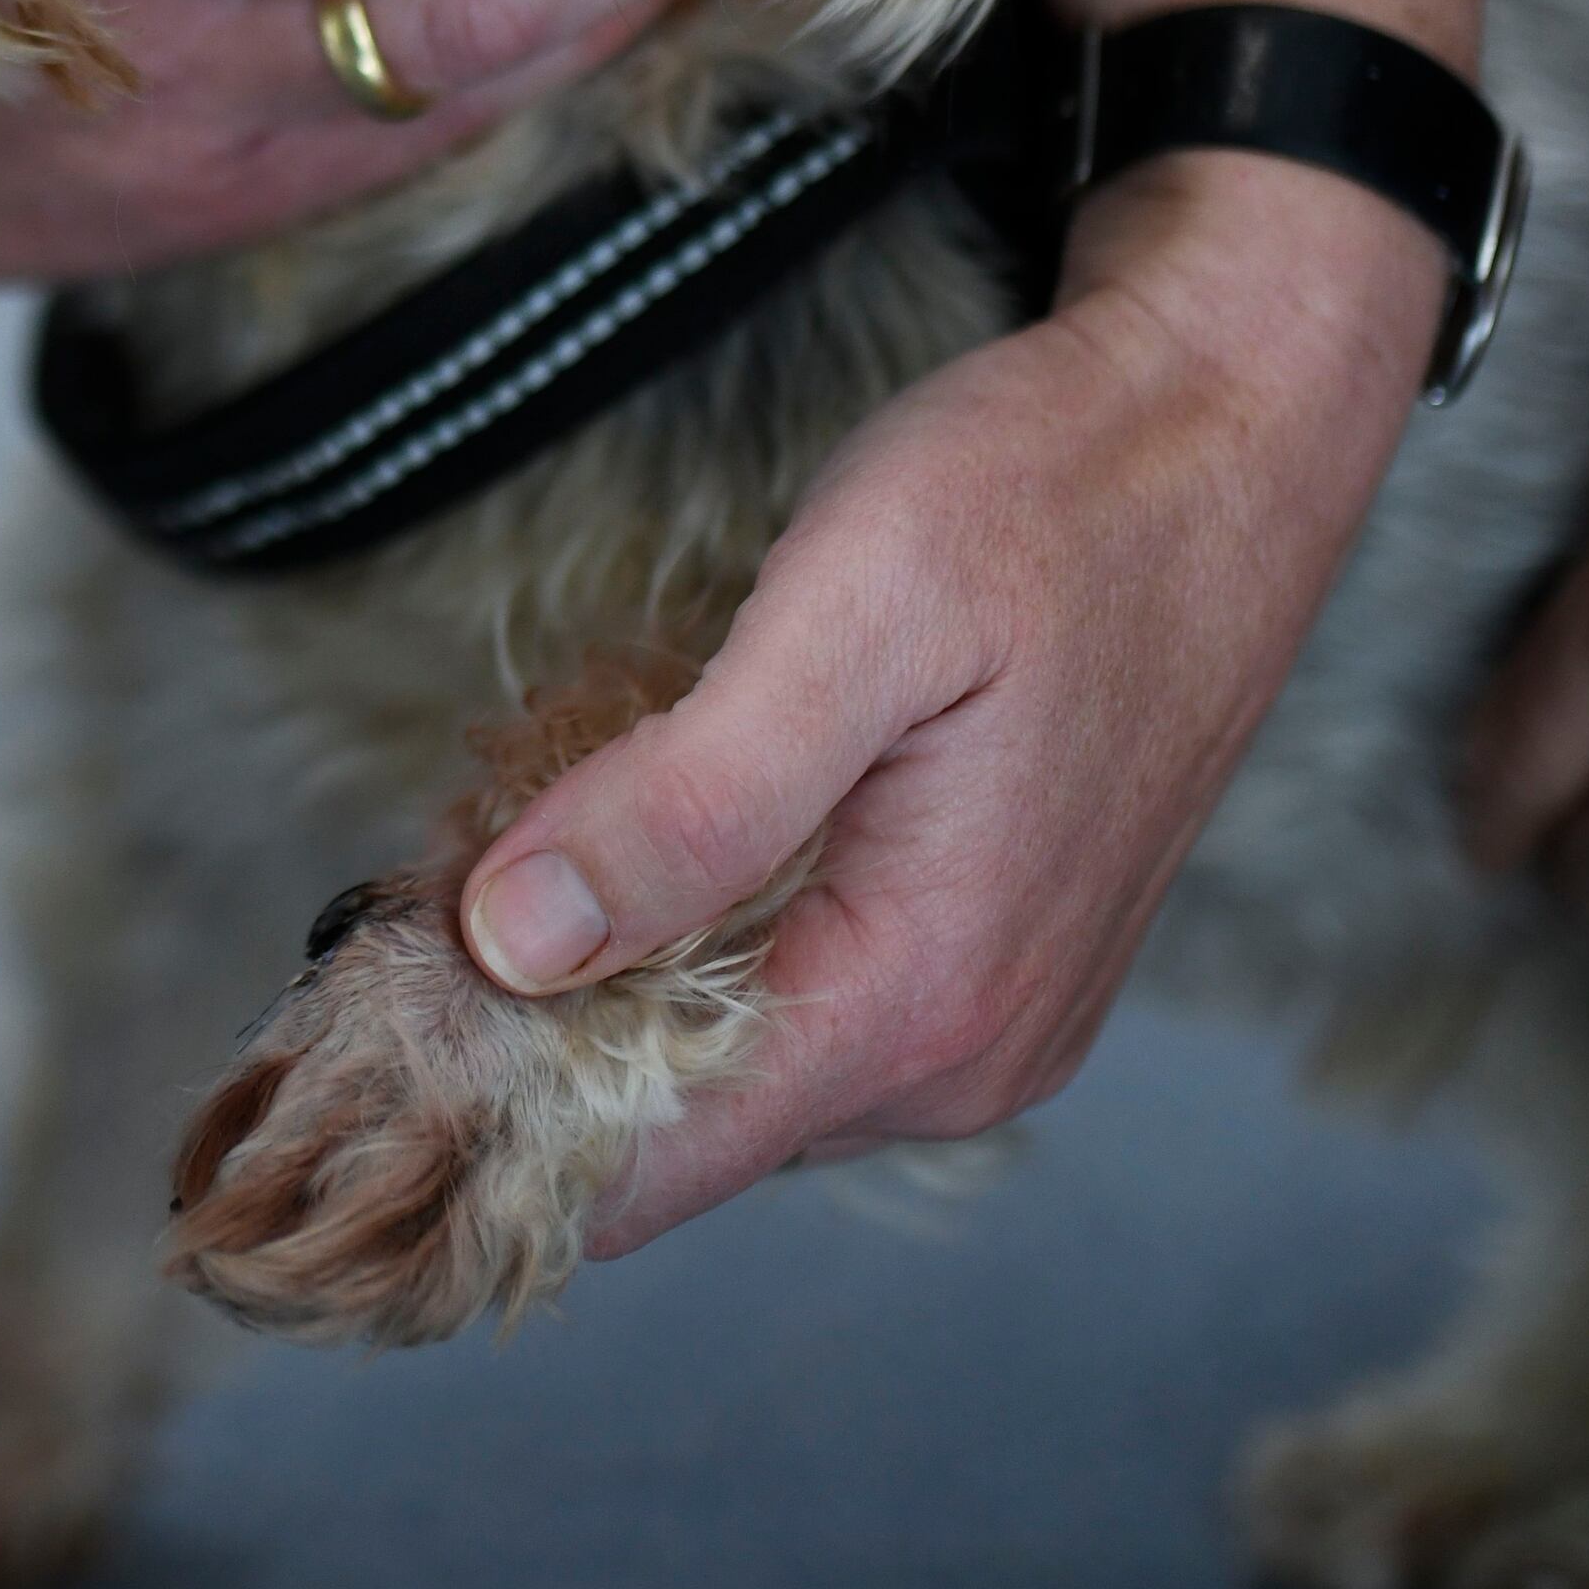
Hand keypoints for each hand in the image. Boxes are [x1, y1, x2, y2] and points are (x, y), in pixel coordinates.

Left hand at [446, 144, 1439, 1247]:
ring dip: (608, 974)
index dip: (479, 1114)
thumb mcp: (852, 614)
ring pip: (723, 1061)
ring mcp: (989, 1019)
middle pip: (670, 1123)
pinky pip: (794, 1001)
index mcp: (924, 1000)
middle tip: (412, 882)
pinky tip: (652, 816)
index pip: (643, 1166)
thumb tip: (511, 946)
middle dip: (526, 1031)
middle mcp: (964, 1056)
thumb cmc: (1053, 491)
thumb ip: (688, 801)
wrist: (1235, 422)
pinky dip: (695, 934)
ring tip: (526, 826)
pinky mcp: (989, 957)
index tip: (353, 1018)